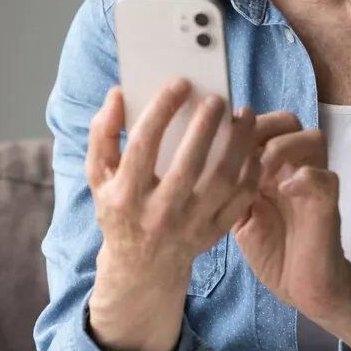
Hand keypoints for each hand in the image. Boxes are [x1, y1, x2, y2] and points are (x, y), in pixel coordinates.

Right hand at [87, 79, 257, 284]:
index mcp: (124, 196)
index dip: (162, 110)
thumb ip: (103, 133)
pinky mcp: (213, 234)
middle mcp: (157, 214)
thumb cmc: (120, 209)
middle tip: (217, 99)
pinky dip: (250, 171)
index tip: (180, 83)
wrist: (142, 267)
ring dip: (237, 144)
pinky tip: (252, 147)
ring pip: (222, 180)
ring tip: (243, 115)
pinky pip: (240, 199)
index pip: (143, 146)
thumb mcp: (98, 176)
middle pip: (189, 163)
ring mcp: (189, 226)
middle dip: (206, 126)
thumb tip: (118, 94)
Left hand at [231, 125, 350, 320]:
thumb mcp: (238, 216)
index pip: (262, 124)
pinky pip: (324, 177)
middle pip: (288, 120)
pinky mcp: (328, 204)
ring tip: (261, 173)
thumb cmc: (272, 253)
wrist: (303, 290)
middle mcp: (295, 168)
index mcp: (273, 167)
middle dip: (262, 128)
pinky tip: (282, 192)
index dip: (241, 124)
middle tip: (241, 153)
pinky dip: (303, 177)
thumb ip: (228, 188)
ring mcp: (314, 183)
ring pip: (312, 138)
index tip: (218, 142)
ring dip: (282, 148)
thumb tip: (197, 161)